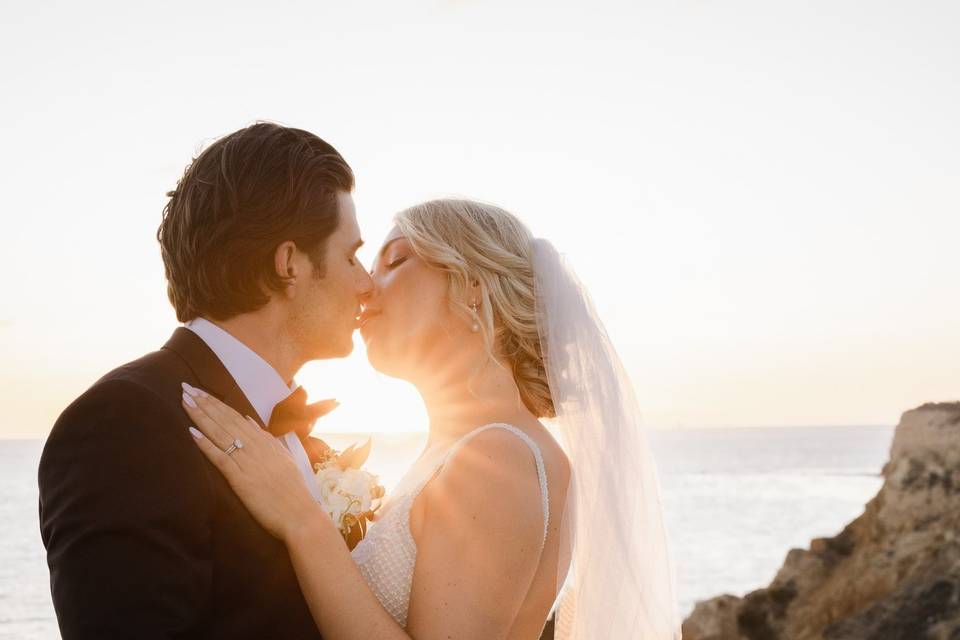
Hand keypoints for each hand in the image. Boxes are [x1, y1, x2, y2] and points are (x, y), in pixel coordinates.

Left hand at [181, 383, 326, 542]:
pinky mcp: (240, 478)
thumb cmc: (292, 490)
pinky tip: (191, 432)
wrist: (300, 514)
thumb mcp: (283, 457)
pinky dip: (205, 444)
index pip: (235, 416)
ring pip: (220, 433)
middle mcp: (255, 446)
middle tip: (186, 388)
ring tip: (184, 401)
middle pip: (225, 420)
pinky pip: (220, 457)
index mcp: (264, 441)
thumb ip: (266, 439)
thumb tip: (250, 421)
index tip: (200, 392)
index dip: (216, 403)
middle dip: (204, 403)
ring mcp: (247, 461)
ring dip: (200, 416)